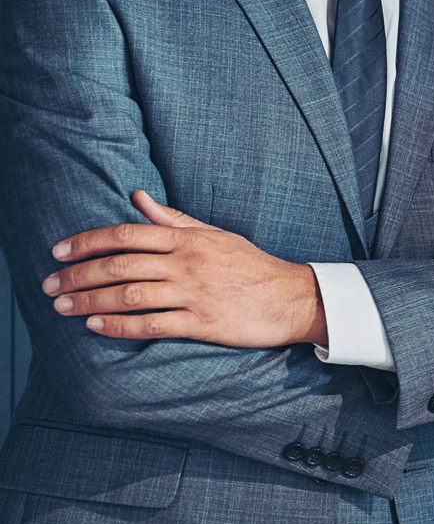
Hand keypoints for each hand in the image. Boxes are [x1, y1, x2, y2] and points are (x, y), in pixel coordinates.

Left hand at [43, 191, 325, 346]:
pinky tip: (95, 325)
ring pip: (129, 296)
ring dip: (89, 301)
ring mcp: (194, 294)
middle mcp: (187, 263)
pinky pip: (151, 324)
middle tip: (50, 285)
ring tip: (62, 306)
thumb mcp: (215, 234)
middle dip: (78, 275)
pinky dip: (119, 325)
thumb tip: (138, 197)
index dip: (87, 242)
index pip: (127, 234)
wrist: (293, 298)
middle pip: (120, 266)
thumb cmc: (252, 266)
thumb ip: (174, 219)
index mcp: (188, 239)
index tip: (59, 252)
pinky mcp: (202, 323)